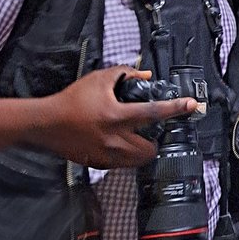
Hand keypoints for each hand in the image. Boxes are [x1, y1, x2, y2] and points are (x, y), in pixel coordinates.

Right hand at [36, 66, 198, 168]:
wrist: (46, 123)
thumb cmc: (71, 100)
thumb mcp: (100, 79)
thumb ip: (126, 74)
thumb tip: (145, 76)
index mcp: (116, 116)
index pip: (154, 112)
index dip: (176, 108)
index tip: (192, 105)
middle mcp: (114, 139)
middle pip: (150, 148)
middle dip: (157, 140)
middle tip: (154, 131)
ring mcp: (106, 155)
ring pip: (138, 160)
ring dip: (143, 149)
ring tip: (136, 137)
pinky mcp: (98, 164)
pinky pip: (122, 164)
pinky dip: (126, 156)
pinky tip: (119, 143)